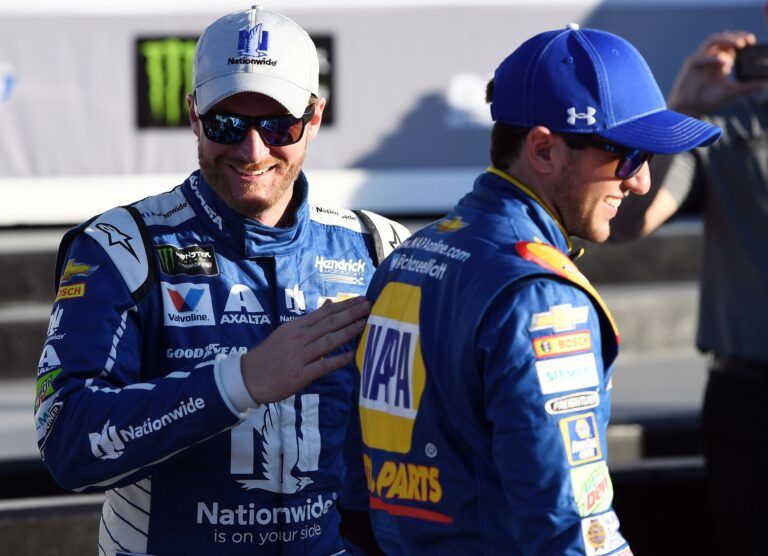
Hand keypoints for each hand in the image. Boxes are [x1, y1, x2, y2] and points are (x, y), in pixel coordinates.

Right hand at [240, 295, 370, 403]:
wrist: (249, 377)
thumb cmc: (271, 354)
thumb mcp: (288, 332)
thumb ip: (310, 320)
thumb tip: (330, 304)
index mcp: (296, 326)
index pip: (325, 312)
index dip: (345, 305)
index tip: (362, 299)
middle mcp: (298, 338)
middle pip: (329, 323)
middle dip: (351, 313)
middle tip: (370, 305)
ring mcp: (299, 356)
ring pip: (328, 341)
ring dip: (348, 332)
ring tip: (365, 324)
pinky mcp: (299, 375)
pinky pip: (322, 366)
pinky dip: (338, 360)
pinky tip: (352, 356)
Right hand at [668, 30, 760, 115]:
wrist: (689, 109)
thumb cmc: (708, 100)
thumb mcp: (731, 92)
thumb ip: (746, 87)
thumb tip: (763, 84)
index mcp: (720, 61)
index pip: (732, 44)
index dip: (742, 39)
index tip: (752, 42)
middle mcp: (710, 57)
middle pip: (724, 37)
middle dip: (737, 36)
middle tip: (748, 41)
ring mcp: (700, 59)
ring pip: (713, 40)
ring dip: (727, 39)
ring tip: (739, 44)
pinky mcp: (691, 64)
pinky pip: (702, 56)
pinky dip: (713, 58)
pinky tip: (724, 63)